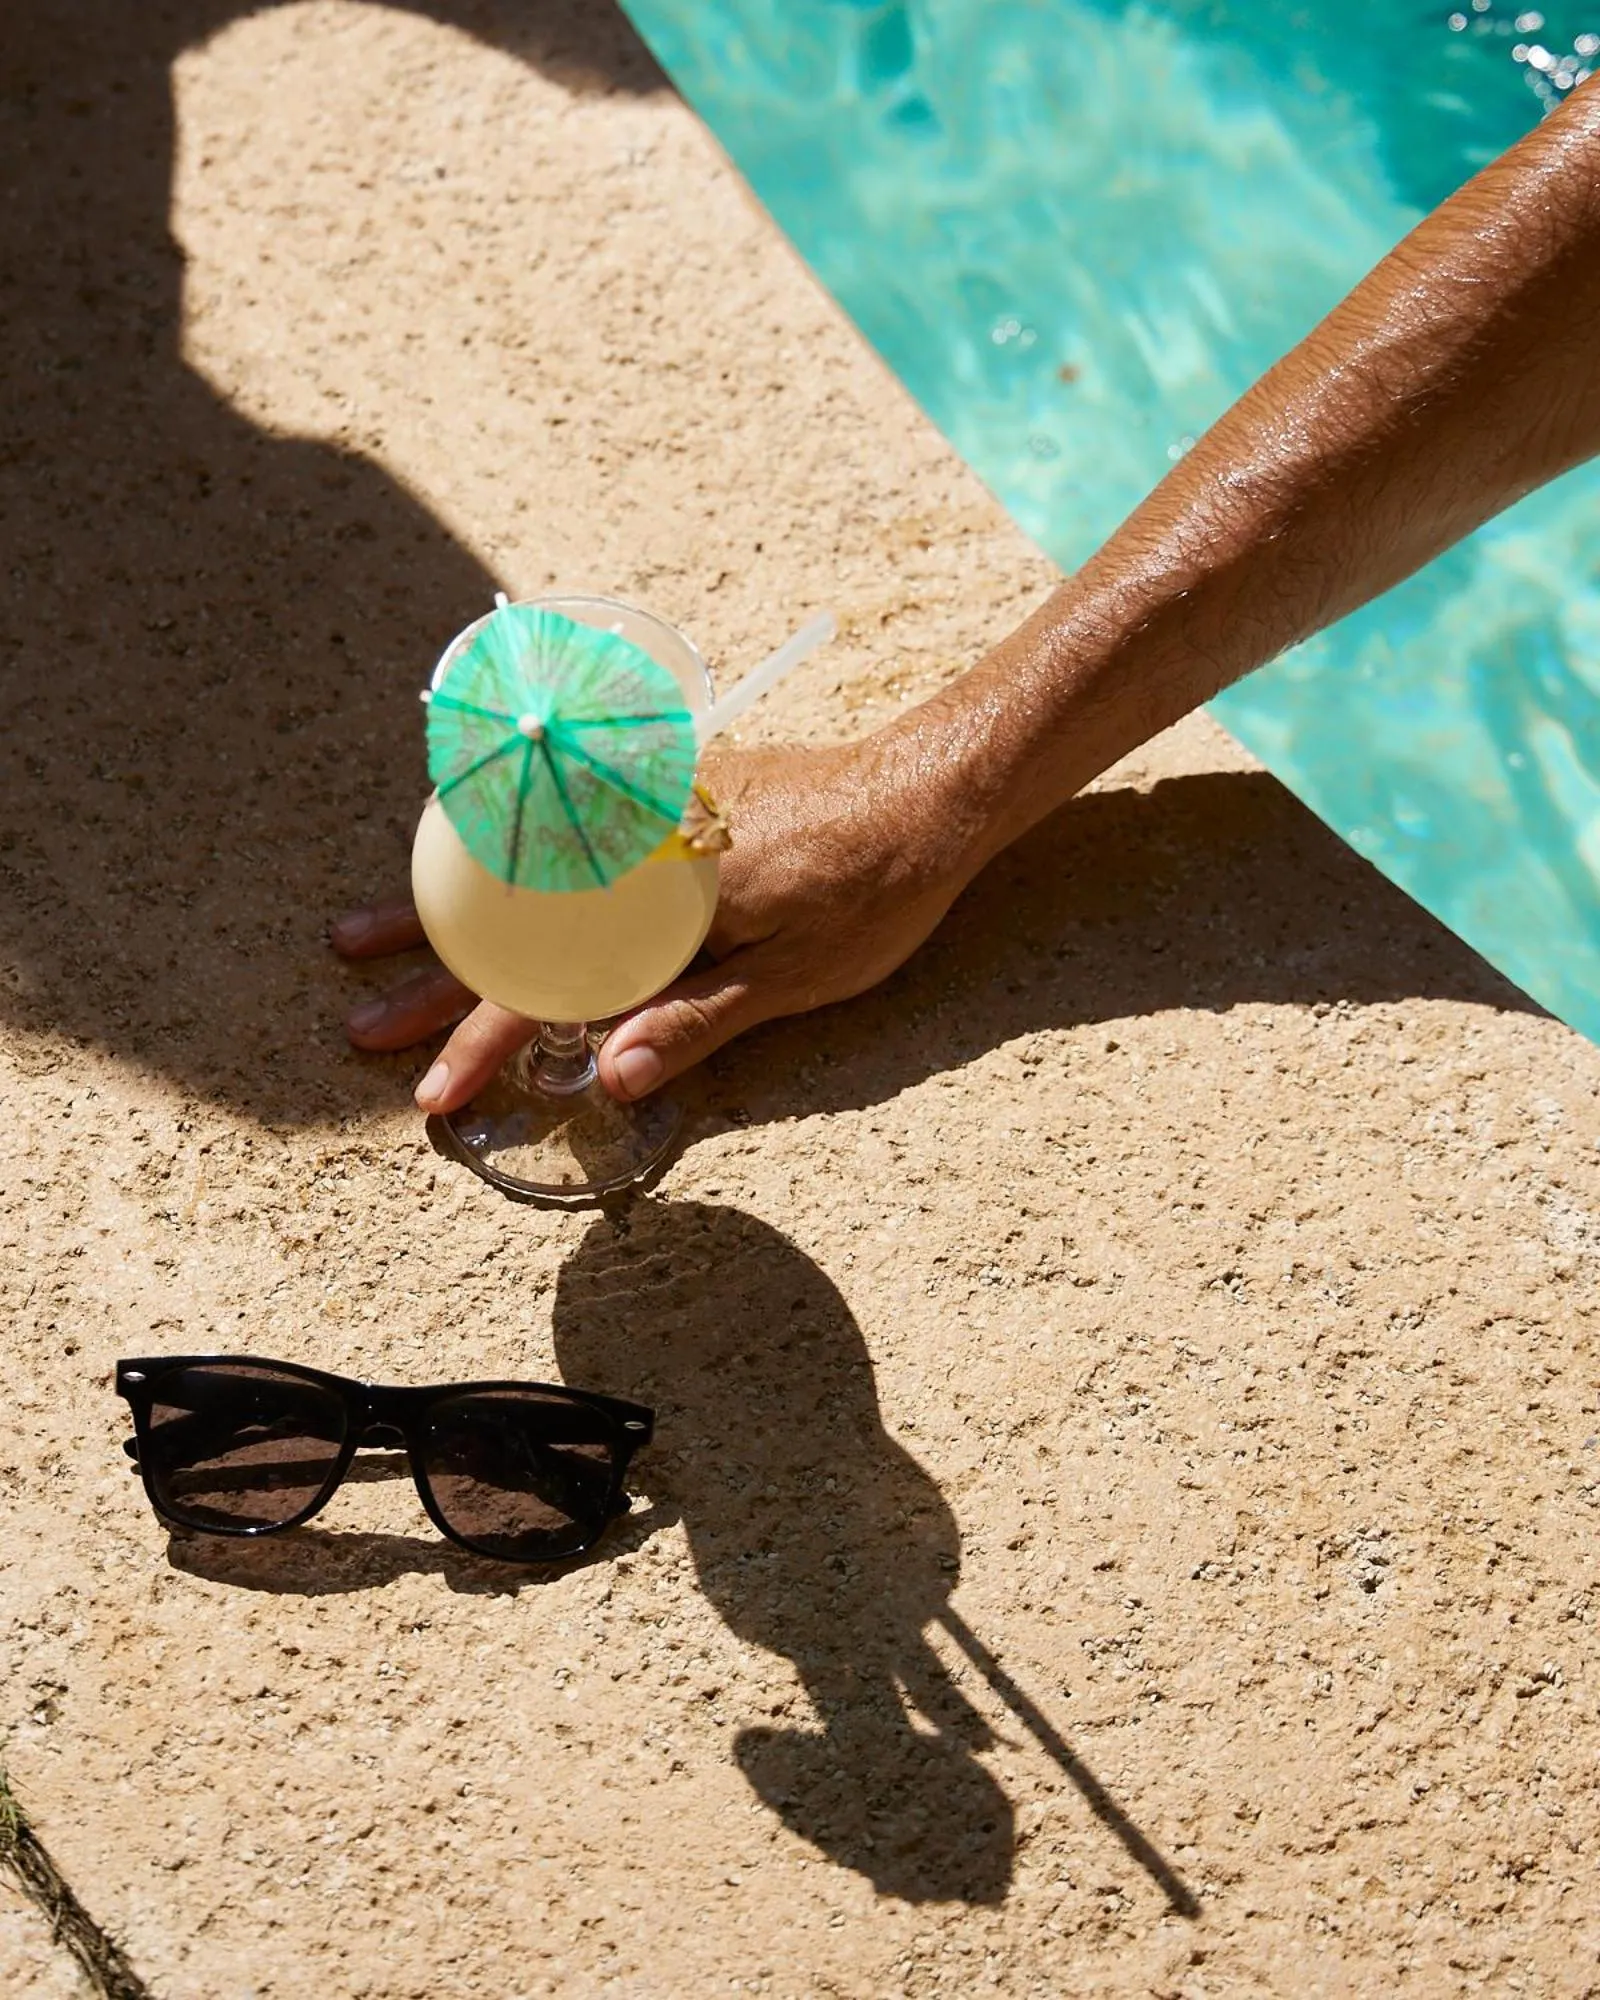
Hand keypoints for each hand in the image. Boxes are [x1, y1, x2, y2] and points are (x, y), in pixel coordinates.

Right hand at [331, 731, 983, 1111]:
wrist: (929, 788)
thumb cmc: (876, 890)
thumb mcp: (795, 976)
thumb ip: (695, 1023)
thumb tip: (605, 1079)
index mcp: (661, 894)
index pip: (548, 982)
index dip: (482, 1042)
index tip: (430, 1092)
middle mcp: (636, 841)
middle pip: (511, 919)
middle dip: (431, 976)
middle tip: (359, 1021)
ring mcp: (643, 807)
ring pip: (519, 865)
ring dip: (444, 906)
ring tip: (370, 934)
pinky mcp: (663, 789)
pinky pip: (557, 824)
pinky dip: (501, 856)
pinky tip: (463, 871)